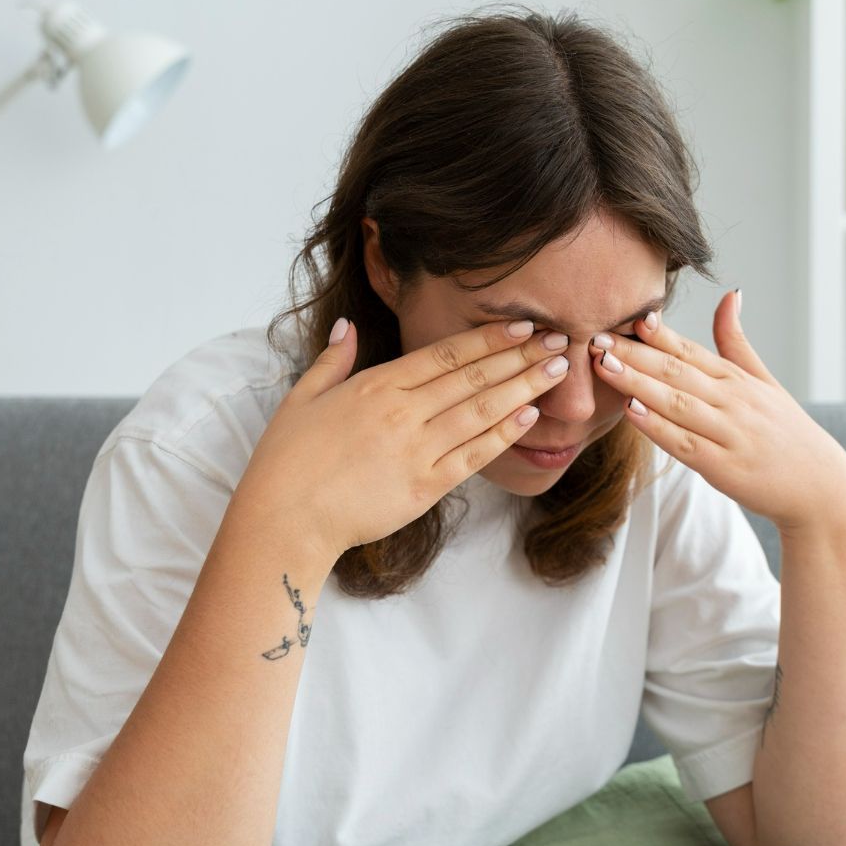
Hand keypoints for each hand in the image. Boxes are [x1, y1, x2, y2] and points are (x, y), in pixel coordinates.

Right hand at [236, 317, 570, 555]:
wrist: (284, 519)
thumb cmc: (285, 461)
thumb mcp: (301, 398)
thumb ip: (332, 361)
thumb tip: (348, 326)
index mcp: (376, 384)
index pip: (445, 353)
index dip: (489, 338)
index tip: (523, 325)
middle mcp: (402, 412)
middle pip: (473, 376)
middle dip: (521, 355)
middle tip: (561, 339)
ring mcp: (416, 450)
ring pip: (481, 410)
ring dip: (524, 386)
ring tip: (558, 370)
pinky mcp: (423, 487)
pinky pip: (473, 456)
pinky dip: (503, 434)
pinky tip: (529, 415)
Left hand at [587, 290, 845, 533]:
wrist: (820, 486)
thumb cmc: (787, 432)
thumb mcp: (765, 381)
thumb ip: (737, 342)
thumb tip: (730, 294)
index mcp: (736, 379)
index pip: (690, 349)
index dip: (657, 333)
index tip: (625, 315)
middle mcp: (732, 400)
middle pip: (676, 371)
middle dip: (634, 353)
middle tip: (596, 336)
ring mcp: (728, 433)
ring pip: (676, 402)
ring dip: (638, 382)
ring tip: (604, 365)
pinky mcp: (723, 467)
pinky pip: (684, 443)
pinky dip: (657, 426)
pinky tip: (631, 411)